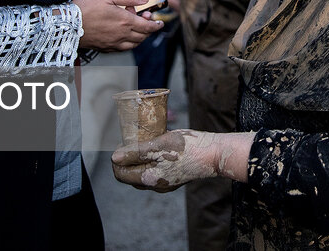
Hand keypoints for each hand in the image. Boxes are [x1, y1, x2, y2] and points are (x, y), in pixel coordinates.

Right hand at [73, 0, 164, 50]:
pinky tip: (124, 37)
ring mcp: (113, 44)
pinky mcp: (105, 48)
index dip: (156, 25)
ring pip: (134, 44)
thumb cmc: (86, 8)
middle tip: (147, 21)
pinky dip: (129, 44)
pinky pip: (123, 49)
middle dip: (148, 29)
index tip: (160, 22)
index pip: (148, 26)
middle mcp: (122, 35)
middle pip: (143, 36)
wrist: (67, 25)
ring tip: (138, 29)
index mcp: (125, 21)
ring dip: (140, 37)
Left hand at [112, 130, 254, 191]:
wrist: (214, 154)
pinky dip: (151, 161)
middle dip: (127, 160)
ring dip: (139, 160)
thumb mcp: (159, 146)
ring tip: (143, 143)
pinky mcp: (176, 178)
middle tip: (130, 142)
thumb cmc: (187, 148)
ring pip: (144, 174)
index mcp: (150, 179)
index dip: (117, 160)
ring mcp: (167, 184)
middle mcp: (157, 186)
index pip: (121, 175)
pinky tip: (158, 148)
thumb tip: (114, 158)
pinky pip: (156, 172)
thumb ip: (136, 152)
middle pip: (131, 175)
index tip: (121, 144)